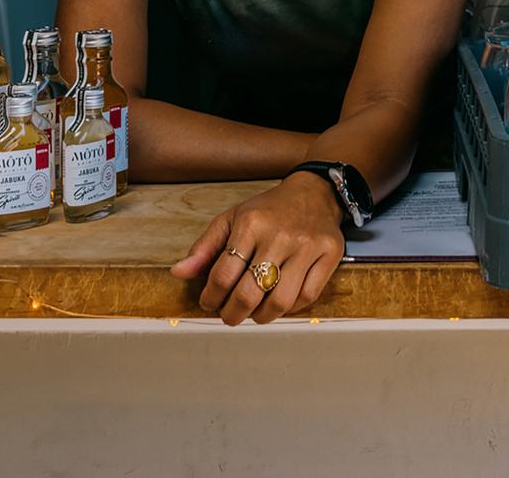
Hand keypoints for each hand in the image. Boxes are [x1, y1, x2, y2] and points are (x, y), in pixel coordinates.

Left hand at [170, 174, 344, 324]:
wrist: (315, 192)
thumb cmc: (269, 210)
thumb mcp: (232, 219)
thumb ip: (205, 247)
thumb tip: (178, 273)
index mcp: (251, 224)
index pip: (223, 274)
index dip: (211, 297)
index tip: (208, 302)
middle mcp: (279, 235)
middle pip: (249, 293)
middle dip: (232, 314)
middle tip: (228, 317)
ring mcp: (307, 246)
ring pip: (280, 301)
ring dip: (261, 316)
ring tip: (253, 313)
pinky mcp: (330, 254)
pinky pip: (307, 297)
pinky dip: (290, 308)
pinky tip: (279, 302)